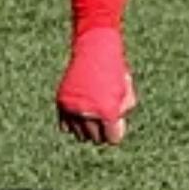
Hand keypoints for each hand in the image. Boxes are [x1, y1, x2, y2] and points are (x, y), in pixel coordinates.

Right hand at [56, 28, 136, 144]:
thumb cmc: (114, 71)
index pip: (112, 139)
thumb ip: (123, 113)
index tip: (114, 124)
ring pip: (80, 135)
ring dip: (87, 129)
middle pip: (96, 139)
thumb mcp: (127, 92)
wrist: (94, 50)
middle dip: (102, 131)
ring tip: (92, 115)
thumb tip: (114, 129)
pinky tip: (80, 114)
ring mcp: (73, 108)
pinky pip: (66, 127)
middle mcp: (89, 113)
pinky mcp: (62, 103)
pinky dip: (72, 124)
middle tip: (103, 119)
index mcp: (108, 111)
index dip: (115, 132)